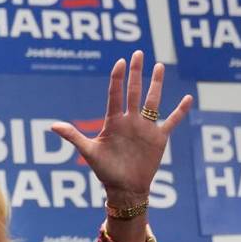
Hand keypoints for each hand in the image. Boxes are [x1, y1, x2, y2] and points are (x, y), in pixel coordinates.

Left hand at [51, 51, 192, 206]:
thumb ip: (74, 136)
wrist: (124, 188)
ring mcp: (146, 128)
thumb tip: (52, 125)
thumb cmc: (105, 171)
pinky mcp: (159, 138)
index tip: (120, 62)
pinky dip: (180, 111)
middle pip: (134, 91)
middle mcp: (130, 120)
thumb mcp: (89, 152)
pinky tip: (188, 98)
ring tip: (159, 65)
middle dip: (136, 72)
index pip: (115, 94)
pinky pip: (172, 121)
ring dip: (156, 84)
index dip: (118, 78)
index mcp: (113, 121)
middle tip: (138, 53)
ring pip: (153, 101)